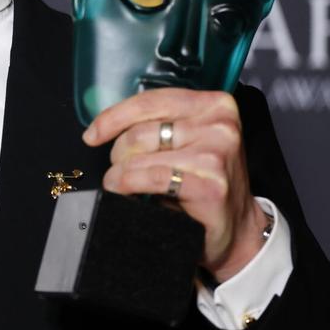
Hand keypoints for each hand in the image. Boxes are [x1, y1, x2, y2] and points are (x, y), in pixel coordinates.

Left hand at [82, 88, 267, 282]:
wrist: (237, 228)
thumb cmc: (205, 182)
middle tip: (118, 169)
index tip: (93, 134)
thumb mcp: (186, 142)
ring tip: (118, 183)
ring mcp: (217, 153)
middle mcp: (220, 123)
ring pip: (143, 155)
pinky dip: (129, 183)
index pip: (151, 101)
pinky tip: (121, 189)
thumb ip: (159, 125)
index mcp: (213, 104)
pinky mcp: (211, 184)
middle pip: (142, 130)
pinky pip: (154, 177)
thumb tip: (107, 125)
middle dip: (119, 152)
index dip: (114, 117)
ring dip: (120, 172)